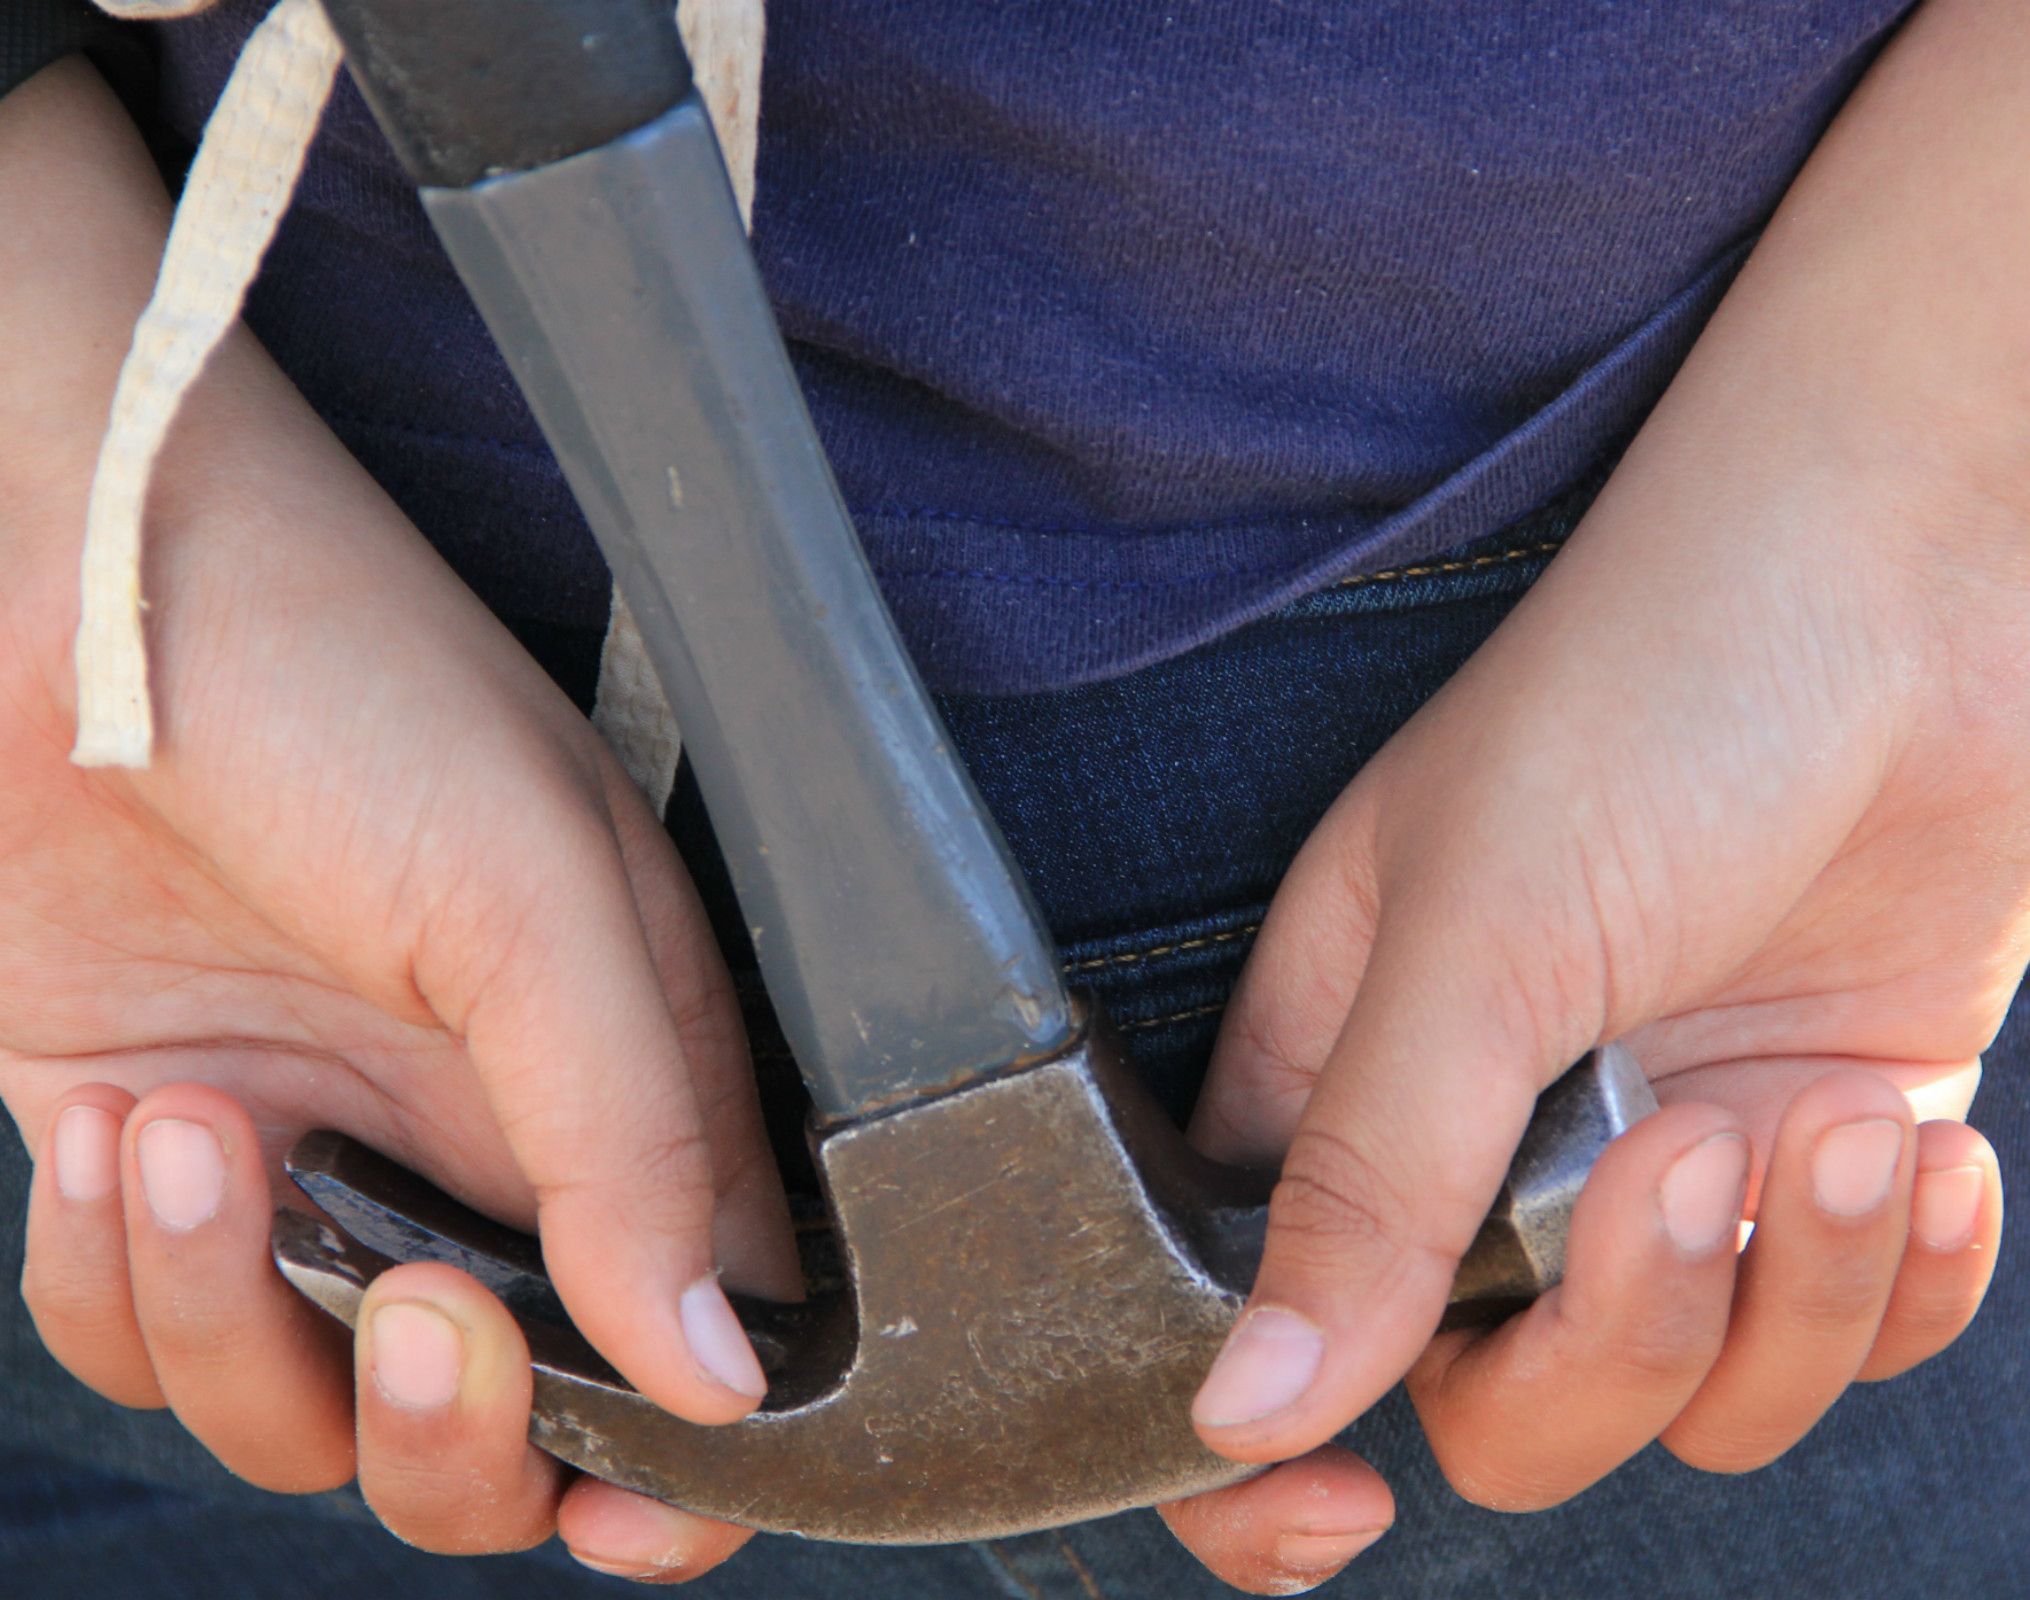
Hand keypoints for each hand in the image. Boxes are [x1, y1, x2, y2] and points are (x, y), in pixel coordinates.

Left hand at [1, 59, 794, 1578]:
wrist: (77, 587)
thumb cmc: (343, 683)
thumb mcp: (533, 893)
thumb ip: (639, 1137)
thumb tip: (729, 1373)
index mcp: (630, 1088)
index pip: (706, 1337)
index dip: (682, 1460)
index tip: (627, 1509)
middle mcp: (486, 1152)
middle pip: (505, 1436)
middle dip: (453, 1436)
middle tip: (411, 1318)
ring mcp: (323, 1169)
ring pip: (303, 1415)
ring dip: (235, 1322)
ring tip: (195, 1132)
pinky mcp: (160, 1169)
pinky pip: (143, 1342)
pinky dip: (112, 1286)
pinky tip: (110, 1126)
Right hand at [1150, 0, 2029, 1580]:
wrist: (1912, 586)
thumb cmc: (1652, 695)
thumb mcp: (1478, 936)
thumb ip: (1364, 1183)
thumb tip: (1243, 1403)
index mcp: (1342, 1077)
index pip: (1265, 1327)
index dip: (1272, 1456)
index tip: (1341, 1512)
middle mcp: (1486, 1145)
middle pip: (1506, 1409)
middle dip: (1615, 1336)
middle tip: (1683, 1157)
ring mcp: (1656, 1161)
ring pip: (1693, 1397)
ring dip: (1786, 1302)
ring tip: (1832, 1132)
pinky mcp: (1814, 1156)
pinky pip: (1841, 1337)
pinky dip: (1897, 1291)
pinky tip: (1928, 1160)